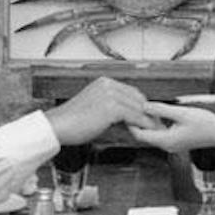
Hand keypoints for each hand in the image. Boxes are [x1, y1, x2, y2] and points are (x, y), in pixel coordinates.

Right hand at [44, 77, 160, 145]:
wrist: (58, 127)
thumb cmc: (72, 122)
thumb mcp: (94, 108)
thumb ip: (111, 108)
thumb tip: (128, 117)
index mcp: (104, 82)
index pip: (131, 91)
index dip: (141, 105)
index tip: (149, 115)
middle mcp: (108, 84)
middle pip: (137, 98)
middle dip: (148, 111)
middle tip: (157, 123)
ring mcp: (110, 94)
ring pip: (138, 108)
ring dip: (148, 120)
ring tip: (155, 130)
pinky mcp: (112, 107)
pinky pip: (135, 116)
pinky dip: (143, 125)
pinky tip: (146, 132)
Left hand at [128, 101, 214, 151]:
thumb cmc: (206, 124)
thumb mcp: (182, 113)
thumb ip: (161, 110)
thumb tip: (144, 106)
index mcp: (166, 140)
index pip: (140, 134)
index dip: (130, 123)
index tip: (125, 111)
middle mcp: (167, 145)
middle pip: (143, 135)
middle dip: (136, 122)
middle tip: (130, 108)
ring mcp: (171, 144)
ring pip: (151, 134)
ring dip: (146, 123)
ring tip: (140, 108)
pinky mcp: (176, 141)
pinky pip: (160, 134)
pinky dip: (155, 125)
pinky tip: (155, 114)